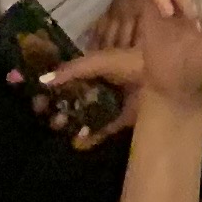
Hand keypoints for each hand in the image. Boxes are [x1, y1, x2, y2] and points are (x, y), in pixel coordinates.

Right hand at [35, 41, 149, 147]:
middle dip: (56, 107)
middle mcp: (101, 86)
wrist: (164, 79)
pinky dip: (88, 136)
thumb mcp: (101, 60)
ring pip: (83, 116)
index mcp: (96, 69)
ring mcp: (109, 104)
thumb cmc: (132, 63)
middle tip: (42, 113)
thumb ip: (74, 69)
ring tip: (58, 124)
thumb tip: (44, 79)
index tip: (37, 96)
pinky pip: (100, 130)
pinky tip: (77, 141)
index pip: (68, 79)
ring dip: (68, 121)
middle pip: (72, 99)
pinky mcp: (120, 120)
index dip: (51, 88)